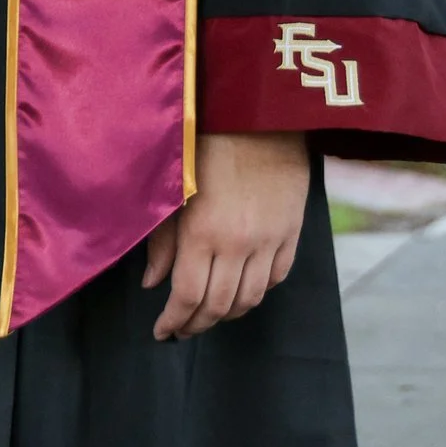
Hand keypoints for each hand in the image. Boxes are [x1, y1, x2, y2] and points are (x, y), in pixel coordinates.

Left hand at [140, 130, 308, 341]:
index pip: (187, 296)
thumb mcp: (174, 191)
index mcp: (202, 233)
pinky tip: (244, 289)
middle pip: (219, 305)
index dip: (173, 321)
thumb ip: (162, 242)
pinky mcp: (293, 231)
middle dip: (197, 324)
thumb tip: (152, 284)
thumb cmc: (206, 145)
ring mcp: (270, 240)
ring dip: (228, 314)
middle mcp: (238, 244)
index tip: (161, 332)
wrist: (259, 114)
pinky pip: (278, 276)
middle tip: (183, 330)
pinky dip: (259, 291)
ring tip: (211, 314)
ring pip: (251, 298)